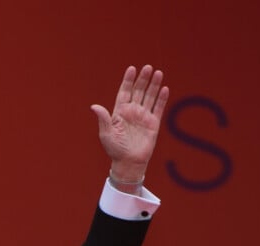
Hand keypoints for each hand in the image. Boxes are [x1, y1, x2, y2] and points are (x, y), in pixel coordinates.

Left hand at [92, 64, 168, 182]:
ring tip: (158, 73)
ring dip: (154, 85)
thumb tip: (94, 106)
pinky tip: (165, 88)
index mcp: (120, 112)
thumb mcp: (106, 134)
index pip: (125, 92)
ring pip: (150, 96)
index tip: (132, 69)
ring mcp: (143, 116)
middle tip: (148, 68)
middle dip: (143, 79)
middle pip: (139, 91)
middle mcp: (132, 111)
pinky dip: (162, 98)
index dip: (128, 80)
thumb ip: (103, 119)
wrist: (128, 163)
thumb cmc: (115, 150)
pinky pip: (158, 108)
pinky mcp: (153, 124)